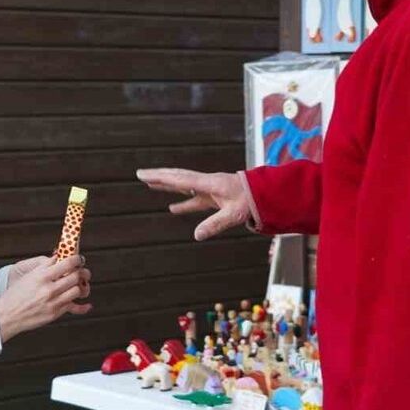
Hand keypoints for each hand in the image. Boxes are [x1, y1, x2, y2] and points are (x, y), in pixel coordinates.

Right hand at [0, 255, 91, 342]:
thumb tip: (59, 257)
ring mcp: (53, 302)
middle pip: (76, 276)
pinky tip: (87, 305)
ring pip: (77, 291)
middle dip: (81, 272)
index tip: (79, 259)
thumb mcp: (29, 276)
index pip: (67, 263)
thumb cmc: (15, 295)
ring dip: (80, 287)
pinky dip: (83, 307)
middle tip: (81, 272)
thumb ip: (45, 266)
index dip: (77, 259)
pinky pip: (74, 308)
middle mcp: (49, 288)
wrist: (6, 316)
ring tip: (78, 285)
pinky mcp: (55, 313)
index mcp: (42, 276)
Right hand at [136, 168, 250, 240]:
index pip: (180, 178)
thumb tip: (196, 236)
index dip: (160, 177)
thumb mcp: (234, 214)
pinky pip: (194, 198)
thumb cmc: (253, 201)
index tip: (143, 174)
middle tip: (140, 174)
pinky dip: (182, 202)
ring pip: (184, 185)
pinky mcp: (216, 196)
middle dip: (159, 176)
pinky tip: (172, 208)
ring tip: (151, 185)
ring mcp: (211, 189)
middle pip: (178, 177)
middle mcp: (207, 183)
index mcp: (209, 183)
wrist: (269, 194)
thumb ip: (215, 224)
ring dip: (167, 185)